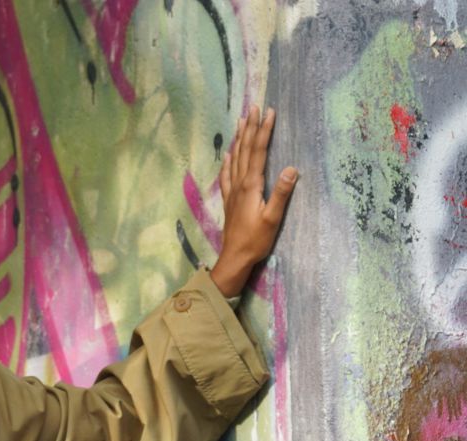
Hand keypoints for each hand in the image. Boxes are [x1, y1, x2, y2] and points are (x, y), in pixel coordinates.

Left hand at [211, 105, 297, 296]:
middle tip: (254, 107)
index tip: (269, 112)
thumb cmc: (256, 240)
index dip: (264, 131)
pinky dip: (228, 160)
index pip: (258, 152)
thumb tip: (291, 169)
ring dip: (239, 138)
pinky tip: (228, 154)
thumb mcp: (273, 218)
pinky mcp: (229, 200)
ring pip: (234, 158)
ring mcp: (232, 191)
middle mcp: (239, 184)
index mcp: (251, 186)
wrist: (234, 256)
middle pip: (245, 150)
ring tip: (241, 121)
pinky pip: (227, 174)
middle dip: (251, 127)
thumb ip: (281, 193)